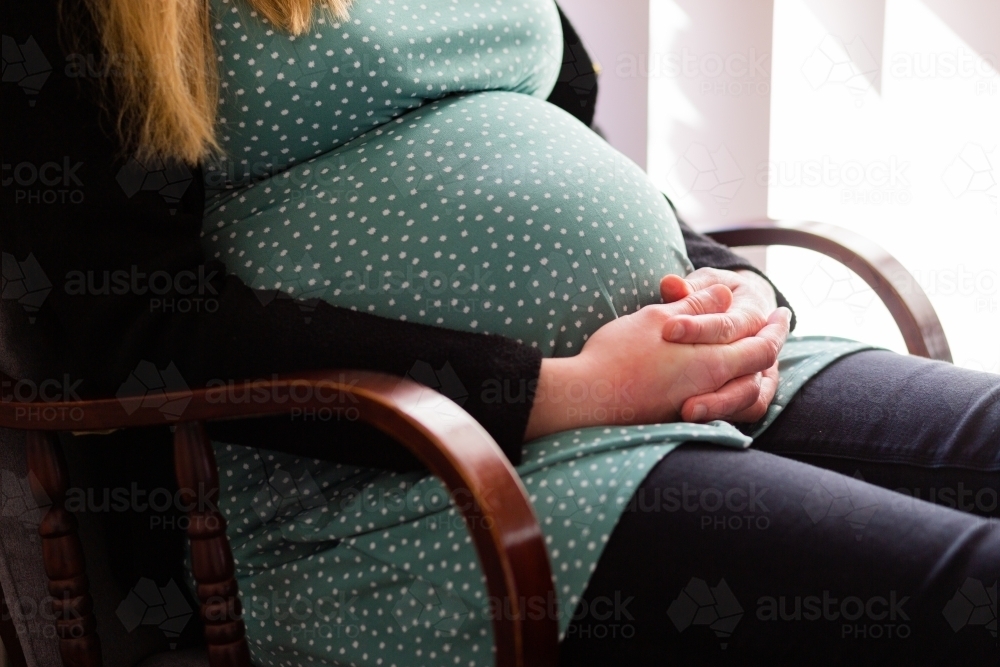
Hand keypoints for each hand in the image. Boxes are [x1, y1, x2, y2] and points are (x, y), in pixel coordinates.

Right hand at [523, 285, 789, 439]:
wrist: (586, 398)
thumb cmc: (617, 354)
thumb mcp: (657, 319)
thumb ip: (695, 308)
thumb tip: (725, 295)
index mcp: (713, 360)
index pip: (763, 345)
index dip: (775, 327)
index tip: (782, 313)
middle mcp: (712, 387)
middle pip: (759, 370)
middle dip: (772, 345)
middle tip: (777, 325)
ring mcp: (698, 405)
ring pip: (746, 392)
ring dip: (756, 370)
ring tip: (757, 352)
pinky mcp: (681, 416)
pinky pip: (723, 403)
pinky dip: (733, 386)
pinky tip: (722, 374)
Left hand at [659, 268, 783, 422]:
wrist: (733, 314)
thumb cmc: (711, 295)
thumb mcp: (701, 285)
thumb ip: (687, 289)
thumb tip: (671, 284)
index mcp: (751, 313)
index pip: (728, 325)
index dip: (698, 327)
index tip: (667, 330)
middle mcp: (763, 345)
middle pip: (749, 362)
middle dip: (713, 375)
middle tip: (678, 384)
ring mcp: (762, 372)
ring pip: (751, 393)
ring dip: (721, 403)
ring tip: (687, 412)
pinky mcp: (751, 393)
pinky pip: (746, 411)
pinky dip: (725, 417)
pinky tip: (693, 422)